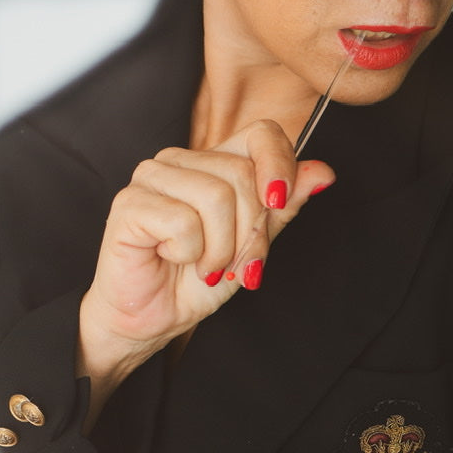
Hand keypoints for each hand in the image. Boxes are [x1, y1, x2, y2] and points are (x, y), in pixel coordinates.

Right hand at [78, 119, 333, 391]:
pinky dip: (188, 253)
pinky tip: (170, 258)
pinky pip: (183, 222)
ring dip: (220, 248)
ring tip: (205, 266)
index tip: (279, 203)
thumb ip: (283, 207)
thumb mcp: (253, 244)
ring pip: (215, 196)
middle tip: (233, 264)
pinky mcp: (130, 204)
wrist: (153, 318)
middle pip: (241, 174)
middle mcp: (180, 161)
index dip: (280, 165)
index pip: (261, 133)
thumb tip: (323, 172)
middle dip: (249, 232)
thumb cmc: (196, 280)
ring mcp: (151, 178)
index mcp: (213, 162)